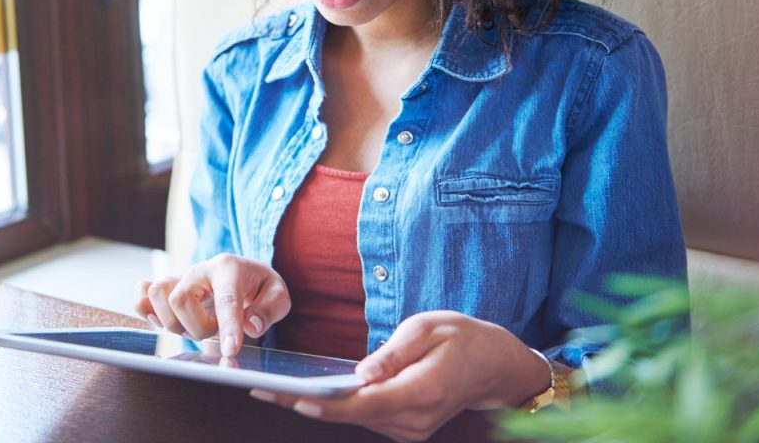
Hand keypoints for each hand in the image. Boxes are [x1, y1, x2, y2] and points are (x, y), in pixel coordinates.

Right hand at [133, 254, 290, 356]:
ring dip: (173, 322)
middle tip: (213, 331)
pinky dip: (144, 308)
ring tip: (193, 326)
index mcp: (230, 268)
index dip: (228, 327)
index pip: (226, 300)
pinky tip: (160, 320)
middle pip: (180, 298)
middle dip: (196, 326)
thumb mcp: (278, 295)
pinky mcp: (168, 288)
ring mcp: (181, 278)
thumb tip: (250, 325)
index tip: (231, 351)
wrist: (245, 274)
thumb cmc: (260, 287)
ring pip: (158, 294)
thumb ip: (269, 309)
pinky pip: (142, 293)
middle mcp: (200, 270)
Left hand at [250, 311, 549, 441]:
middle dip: (305, 405)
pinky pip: (366, 419)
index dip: (326, 403)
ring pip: (356, 420)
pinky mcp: (407, 429)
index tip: (292, 398)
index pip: (364, 404)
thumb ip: (394, 353)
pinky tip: (309, 394)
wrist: (496, 365)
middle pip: (351, 417)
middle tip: (262, 391)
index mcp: (422, 392)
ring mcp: (412, 429)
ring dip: (317, 407)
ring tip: (274, 392)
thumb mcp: (428, 329)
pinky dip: (338, 408)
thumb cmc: (462, 337)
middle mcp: (415, 419)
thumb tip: (361, 373)